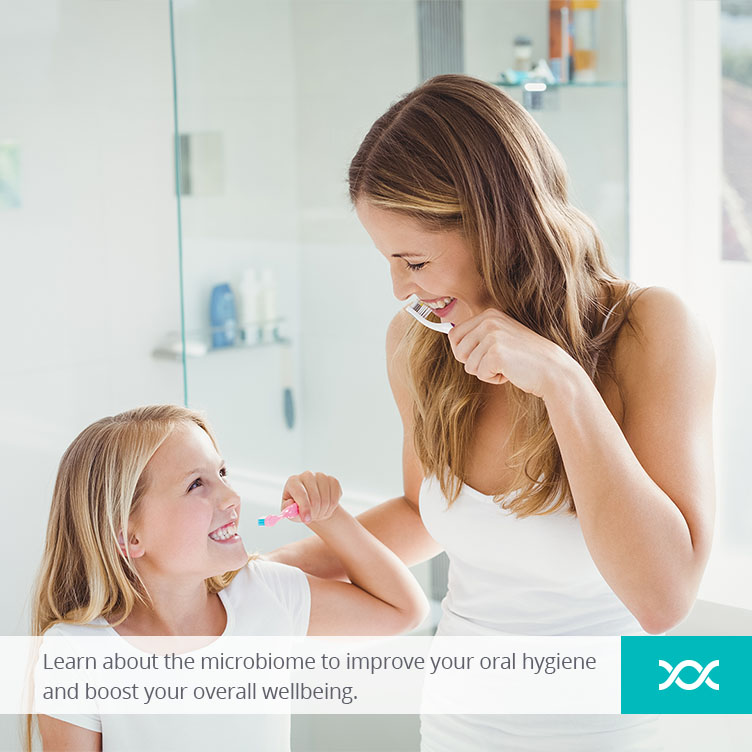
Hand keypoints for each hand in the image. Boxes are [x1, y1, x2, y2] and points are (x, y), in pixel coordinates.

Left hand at [281, 471, 342, 524]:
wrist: (312, 503)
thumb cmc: (298, 507)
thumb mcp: (290, 512)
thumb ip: (288, 510)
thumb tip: (290, 504)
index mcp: (293, 481)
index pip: (300, 494)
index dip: (304, 508)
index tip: (306, 520)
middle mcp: (307, 475)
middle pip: (315, 499)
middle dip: (314, 514)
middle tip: (311, 518)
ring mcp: (321, 476)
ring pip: (327, 500)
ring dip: (324, 512)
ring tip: (318, 513)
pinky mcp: (332, 480)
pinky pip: (336, 497)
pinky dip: (332, 507)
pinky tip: (326, 506)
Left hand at [447, 308, 574, 398]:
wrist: (552, 370)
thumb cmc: (525, 358)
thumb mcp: (500, 337)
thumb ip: (478, 335)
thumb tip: (450, 337)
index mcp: (489, 314)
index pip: (454, 335)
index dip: (464, 352)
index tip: (483, 355)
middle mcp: (489, 321)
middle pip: (458, 351)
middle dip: (474, 363)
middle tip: (496, 362)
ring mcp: (492, 335)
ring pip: (468, 365)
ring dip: (486, 372)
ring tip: (507, 365)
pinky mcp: (496, 353)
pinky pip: (480, 374)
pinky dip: (493, 378)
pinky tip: (510, 372)